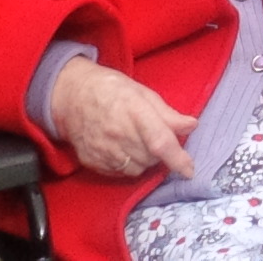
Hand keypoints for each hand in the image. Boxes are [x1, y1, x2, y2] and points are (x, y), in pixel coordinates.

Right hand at [50, 57, 197, 180]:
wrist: (71, 95)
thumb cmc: (112, 90)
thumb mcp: (143, 93)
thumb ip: (167, 113)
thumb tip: (191, 126)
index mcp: (135, 112)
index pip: (161, 142)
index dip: (178, 159)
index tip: (189, 170)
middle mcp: (119, 134)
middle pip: (151, 159)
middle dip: (159, 153)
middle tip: (152, 136)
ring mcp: (103, 150)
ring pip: (138, 169)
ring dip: (144, 160)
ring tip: (136, 141)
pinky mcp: (92, 161)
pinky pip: (119, 173)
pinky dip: (127, 165)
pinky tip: (122, 149)